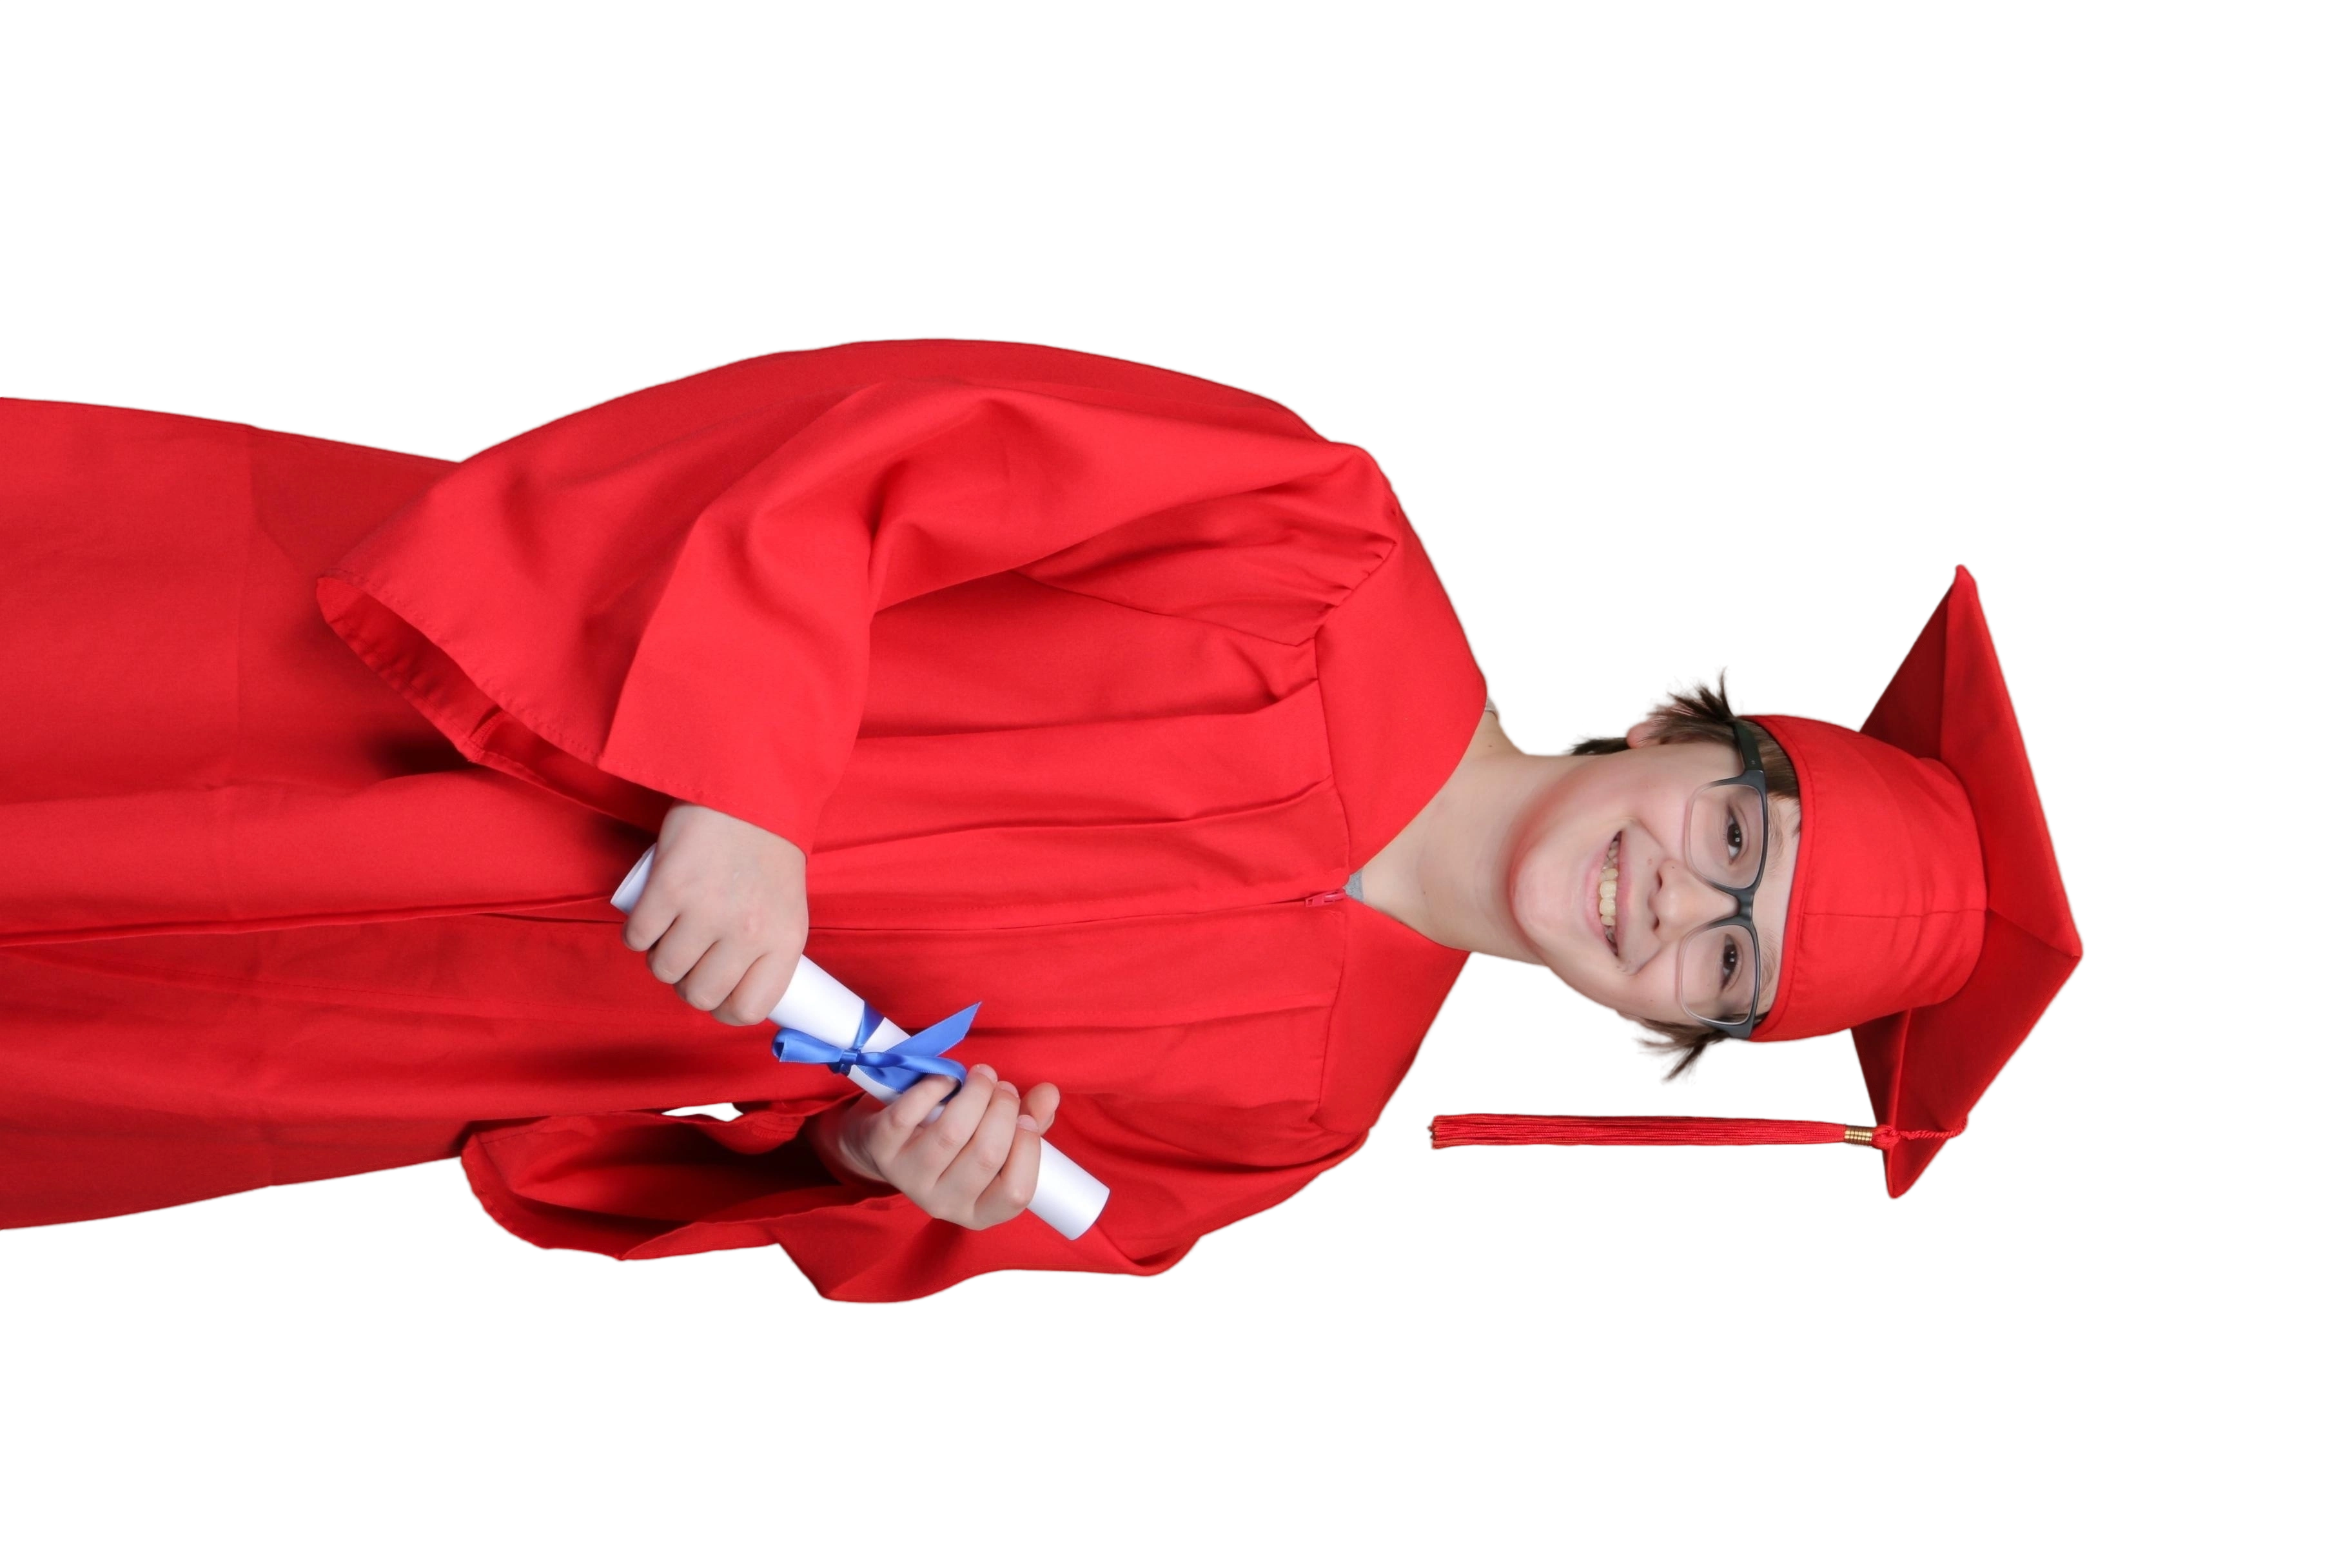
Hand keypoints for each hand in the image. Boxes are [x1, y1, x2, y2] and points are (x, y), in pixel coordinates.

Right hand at [620, 801, 809, 1026]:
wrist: (747, 786)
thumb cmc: (766, 850)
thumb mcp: (787, 907)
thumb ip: (767, 950)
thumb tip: (736, 994)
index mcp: (785, 940)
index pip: (749, 1010)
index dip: (725, 1008)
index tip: (716, 991)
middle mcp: (748, 932)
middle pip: (700, 996)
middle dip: (688, 983)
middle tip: (690, 956)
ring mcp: (707, 911)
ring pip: (664, 970)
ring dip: (661, 958)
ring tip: (671, 933)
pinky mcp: (669, 888)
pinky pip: (637, 939)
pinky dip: (638, 934)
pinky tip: (651, 918)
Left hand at [810, 1067, 1061, 1230]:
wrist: (887, 1143)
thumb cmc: (954, 1144)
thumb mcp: (994, 1141)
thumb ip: (1029, 1121)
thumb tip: (1048, 1095)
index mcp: (978, 1211)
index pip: (1015, 1194)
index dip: (1027, 1150)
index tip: (1026, 1117)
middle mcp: (943, 1204)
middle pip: (985, 1156)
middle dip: (1003, 1110)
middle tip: (1003, 1087)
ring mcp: (910, 1179)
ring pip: (951, 1134)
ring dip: (974, 1095)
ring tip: (982, 1076)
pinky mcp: (883, 1149)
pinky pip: (909, 1115)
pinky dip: (932, 1089)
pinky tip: (946, 1080)